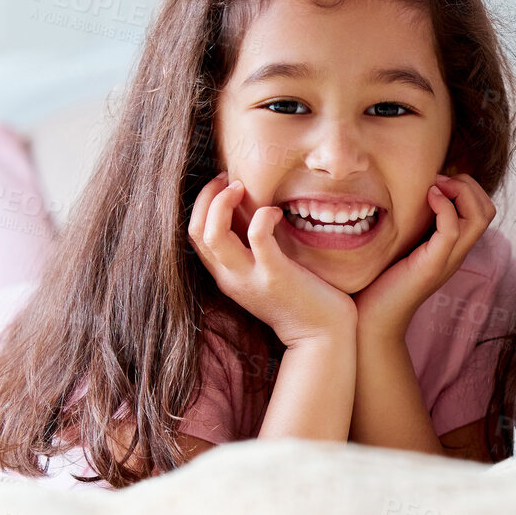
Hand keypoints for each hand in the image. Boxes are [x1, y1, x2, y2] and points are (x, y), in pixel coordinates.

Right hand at [187, 173, 357, 346]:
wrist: (321, 336)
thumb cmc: (300, 298)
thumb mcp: (265, 273)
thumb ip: (252, 249)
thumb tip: (251, 212)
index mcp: (226, 275)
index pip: (194, 235)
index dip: (203, 204)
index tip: (224, 184)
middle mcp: (230, 278)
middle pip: (196, 231)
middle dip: (207, 197)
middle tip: (230, 178)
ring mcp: (250, 278)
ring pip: (212, 235)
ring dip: (222, 202)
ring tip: (242, 187)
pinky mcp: (275, 276)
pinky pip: (257, 237)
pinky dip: (262, 216)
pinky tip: (276, 212)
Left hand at [353, 173, 496, 339]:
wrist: (372, 320)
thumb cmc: (380, 281)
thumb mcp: (402, 245)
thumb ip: (412, 225)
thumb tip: (406, 194)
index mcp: (453, 247)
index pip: (483, 209)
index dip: (467, 186)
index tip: (437, 180)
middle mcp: (457, 253)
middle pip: (487, 210)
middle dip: (468, 184)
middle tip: (438, 181)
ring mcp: (448, 260)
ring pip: (479, 217)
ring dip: (460, 190)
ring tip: (434, 187)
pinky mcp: (432, 266)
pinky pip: (452, 230)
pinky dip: (444, 206)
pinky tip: (427, 197)